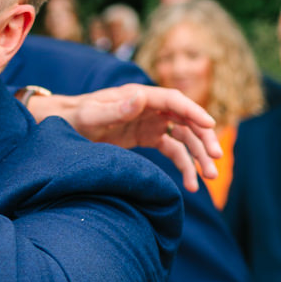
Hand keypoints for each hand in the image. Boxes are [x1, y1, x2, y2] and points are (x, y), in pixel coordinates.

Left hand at [29, 84, 221, 191]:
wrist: (64, 127)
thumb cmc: (75, 118)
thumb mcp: (91, 115)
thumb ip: (114, 109)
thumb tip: (140, 99)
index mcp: (139, 96)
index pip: (174, 101)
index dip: (194, 112)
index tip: (211, 126)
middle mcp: (150, 107)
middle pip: (186, 121)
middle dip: (203, 139)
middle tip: (216, 159)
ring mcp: (151, 123)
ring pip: (184, 138)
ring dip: (199, 157)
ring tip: (210, 178)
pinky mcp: (148, 138)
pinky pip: (173, 151)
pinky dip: (184, 166)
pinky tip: (192, 184)